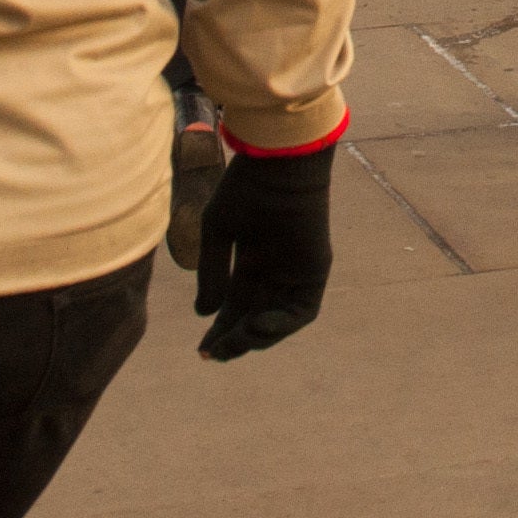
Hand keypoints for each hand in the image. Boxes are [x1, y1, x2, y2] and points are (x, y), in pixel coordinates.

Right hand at [195, 138, 335, 359]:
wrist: (279, 164)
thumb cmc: (246, 188)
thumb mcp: (218, 232)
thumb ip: (213, 273)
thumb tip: (205, 315)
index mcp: (252, 260)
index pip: (235, 305)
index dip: (219, 329)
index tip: (202, 349)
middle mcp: (275, 269)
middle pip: (254, 317)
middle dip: (234, 339)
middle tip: (212, 354)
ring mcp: (296, 271)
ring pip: (278, 320)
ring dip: (256, 337)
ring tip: (233, 343)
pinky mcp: (314, 270)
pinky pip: (302, 310)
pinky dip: (282, 325)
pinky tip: (257, 326)